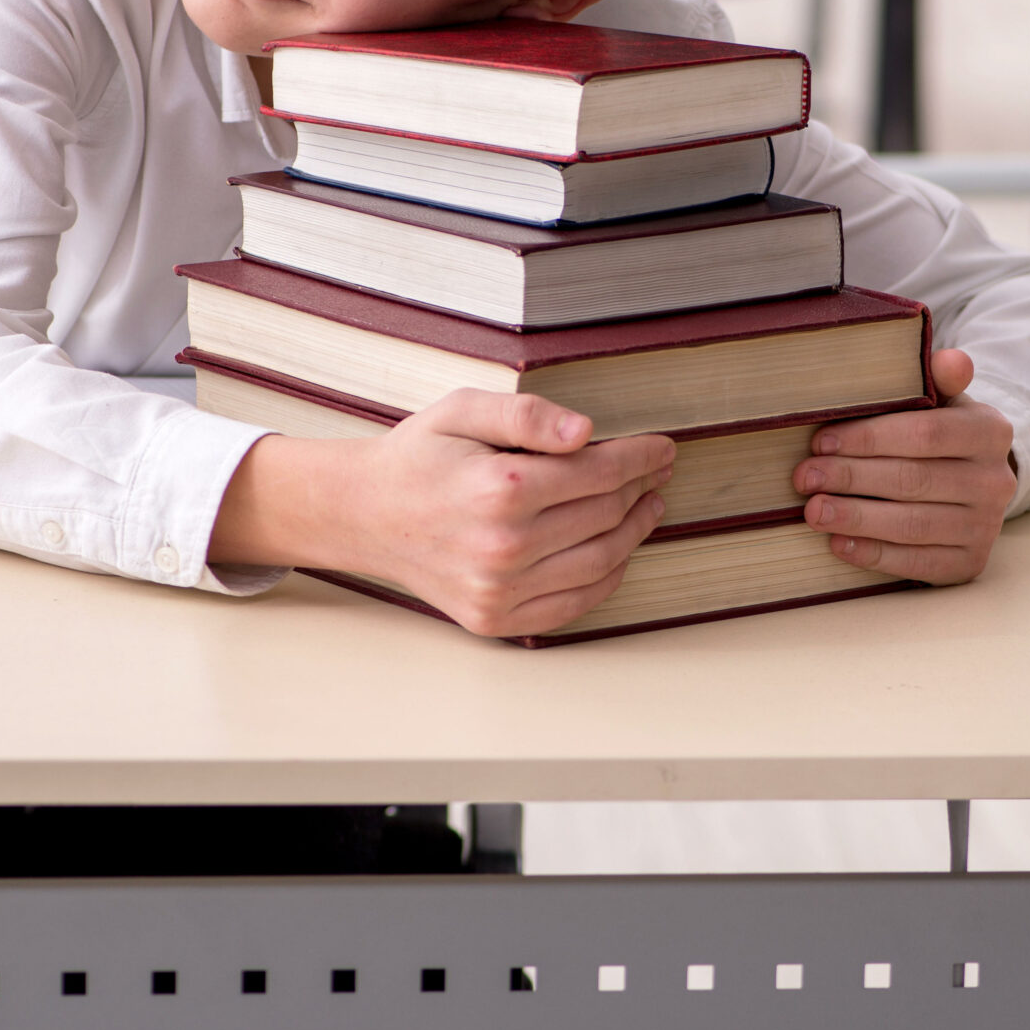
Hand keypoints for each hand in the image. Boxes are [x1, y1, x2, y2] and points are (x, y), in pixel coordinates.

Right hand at [210, 391, 674, 638]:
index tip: (664, 449)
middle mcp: (503, 546)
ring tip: (647, 507)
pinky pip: (573, 603)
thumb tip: (586, 432)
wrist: (365, 515)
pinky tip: (615, 551)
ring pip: (601, 562)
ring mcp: (499, 590)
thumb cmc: (420, 456)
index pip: (601, 472)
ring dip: (634, 532)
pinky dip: (606, 578)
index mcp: (500, 488)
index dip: (641, 458)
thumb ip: (527, 414)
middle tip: (656, 473)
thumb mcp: (463, 410)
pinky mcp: (495, 619)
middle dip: (642, 489)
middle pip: (606, 515)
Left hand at [796, 348, 1015, 584]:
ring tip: (813, 512)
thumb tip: (950, 360)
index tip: (820, 441)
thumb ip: (937, 377)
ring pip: (912, 525)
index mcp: (990, 431)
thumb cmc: (937, 433)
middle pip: (913, 480)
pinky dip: (874, 554)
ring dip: (856, 518)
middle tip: (804, 478)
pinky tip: (838, 543)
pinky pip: (918, 564)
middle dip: (851, 478)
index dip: (868, 439)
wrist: (971, 484)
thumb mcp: (940, 399)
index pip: (924, 433)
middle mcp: (996, 481)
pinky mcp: (971, 563)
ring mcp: (987, 526)